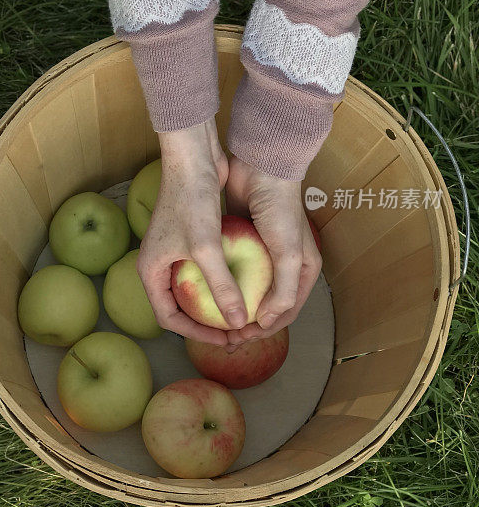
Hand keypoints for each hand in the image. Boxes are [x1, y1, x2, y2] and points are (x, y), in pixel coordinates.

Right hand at [136, 120, 247, 345]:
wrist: (191, 159)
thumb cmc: (191, 202)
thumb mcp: (206, 249)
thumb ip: (221, 287)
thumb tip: (237, 322)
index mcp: (150, 271)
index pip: (169, 318)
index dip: (196, 334)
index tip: (224, 339)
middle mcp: (158, 264)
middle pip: (180, 306)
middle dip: (206, 322)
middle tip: (234, 332)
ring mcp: (173, 250)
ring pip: (193, 288)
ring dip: (214, 302)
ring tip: (241, 312)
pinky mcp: (190, 237)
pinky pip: (203, 268)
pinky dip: (221, 280)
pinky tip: (245, 284)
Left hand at [223, 156, 321, 346]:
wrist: (262, 167)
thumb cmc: (281, 210)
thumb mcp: (289, 255)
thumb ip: (282, 291)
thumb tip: (264, 323)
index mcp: (303, 271)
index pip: (284, 312)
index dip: (263, 330)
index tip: (239, 339)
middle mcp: (284, 265)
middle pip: (264, 304)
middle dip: (245, 323)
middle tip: (222, 336)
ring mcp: (261, 253)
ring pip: (245, 288)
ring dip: (231, 305)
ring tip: (210, 319)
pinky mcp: (241, 240)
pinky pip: (230, 268)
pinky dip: (220, 281)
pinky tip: (202, 292)